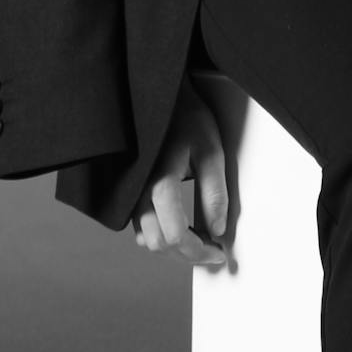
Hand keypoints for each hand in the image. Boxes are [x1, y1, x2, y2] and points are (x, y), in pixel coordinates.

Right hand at [130, 75, 229, 266]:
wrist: (161, 96)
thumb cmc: (188, 119)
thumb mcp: (211, 152)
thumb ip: (214, 194)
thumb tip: (217, 231)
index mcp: (159, 183)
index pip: (175, 237)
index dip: (199, 252)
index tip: (220, 253)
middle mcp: (138, 193)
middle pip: (159, 244)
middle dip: (187, 255)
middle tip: (214, 251)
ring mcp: (131, 194)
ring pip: (148, 240)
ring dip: (174, 248)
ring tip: (203, 240)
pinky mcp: (132, 192)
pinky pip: (142, 227)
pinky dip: (163, 236)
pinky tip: (185, 228)